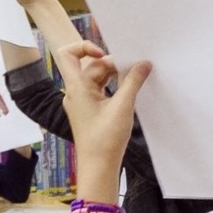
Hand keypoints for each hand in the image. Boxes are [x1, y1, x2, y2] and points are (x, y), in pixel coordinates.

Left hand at [51, 40, 146, 174]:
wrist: (98, 165)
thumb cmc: (105, 139)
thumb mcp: (123, 106)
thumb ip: (133, 82)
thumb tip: (144, 63)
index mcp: (76, 87)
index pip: (68, 54)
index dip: (85, 47)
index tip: (106, 54)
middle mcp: (75, 91)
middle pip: (90, 66)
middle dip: (111, 65)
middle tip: (133, 70)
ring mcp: (82, 101)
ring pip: (97, 78)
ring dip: (115, 76)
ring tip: (134, 81)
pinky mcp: (89, 110)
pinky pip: (100, 90)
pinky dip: (113, 87)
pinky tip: (129, 92)